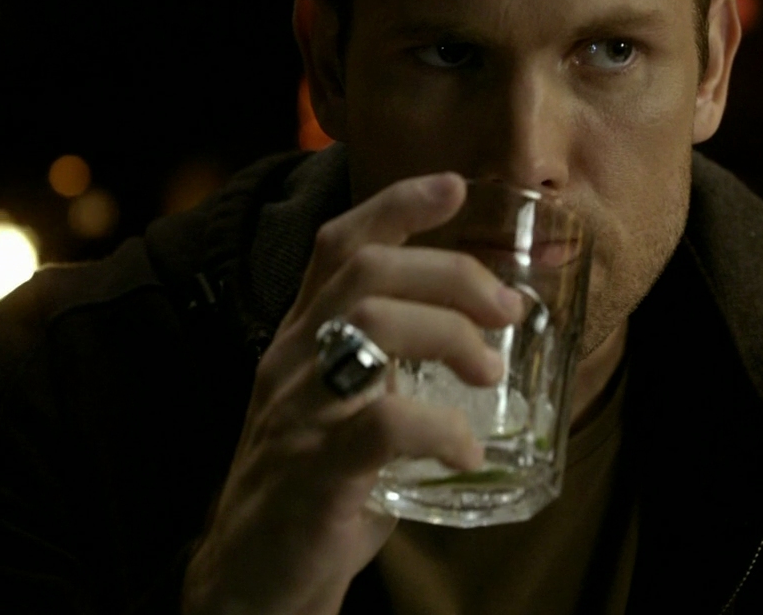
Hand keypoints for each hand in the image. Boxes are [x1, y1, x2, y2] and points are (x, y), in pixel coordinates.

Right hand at [181, 173, 524, 614]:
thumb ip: (399, 371)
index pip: (339, 246)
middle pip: (367, 272)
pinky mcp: (311, 469)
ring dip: (450, 336)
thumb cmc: (317, 490)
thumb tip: (489, 345)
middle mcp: (291, 360)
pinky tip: (465, 452)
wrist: (253, 580)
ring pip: (370, 325)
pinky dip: (441, 428)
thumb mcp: (350, 411)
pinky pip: (382, 422)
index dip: (397, 205)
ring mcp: (296, 411)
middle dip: (452, 274)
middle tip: (509, 311)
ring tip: (489, 374)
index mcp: (303, 339)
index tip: (456, 187)